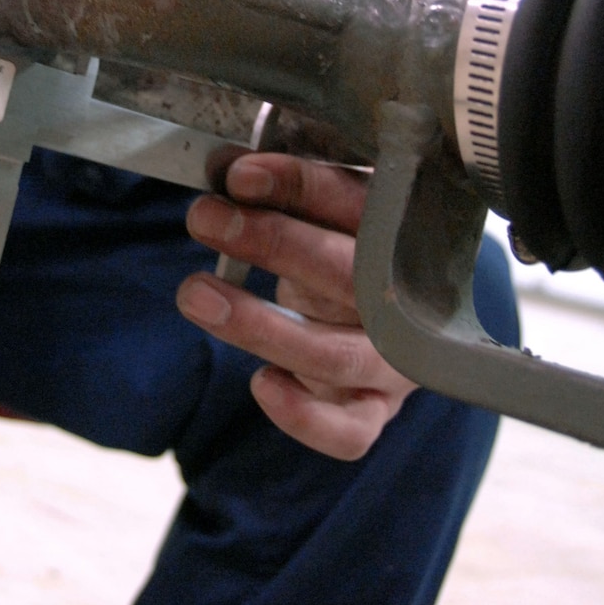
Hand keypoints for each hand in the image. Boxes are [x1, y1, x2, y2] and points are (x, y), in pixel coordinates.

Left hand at [178, 154, 416, 459]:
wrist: (396, 318)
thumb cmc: (346, 250)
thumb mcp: (329, 212)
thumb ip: (292, 194)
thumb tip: (232, 172)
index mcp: (406, 235)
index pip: (360, 203)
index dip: (300, 186)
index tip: (239, 175)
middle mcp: (409, 299)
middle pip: (350, 274)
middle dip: (273, 242)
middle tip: (205, 217)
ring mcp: (395, 362)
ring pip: (336, 353)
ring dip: (259, 326)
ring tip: (194, 293)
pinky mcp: (374, 410)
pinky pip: (349, 432)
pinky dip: (305, 416)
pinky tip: (261, 383)